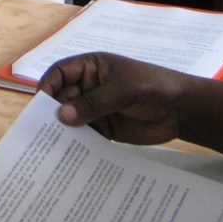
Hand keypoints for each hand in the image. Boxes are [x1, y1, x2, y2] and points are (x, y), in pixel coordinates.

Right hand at [37, 52, 196, 144]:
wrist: (182, 110)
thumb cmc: (153, 86)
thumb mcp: (122, 90)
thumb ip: (93, 103)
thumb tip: (61, 116)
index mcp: (91, 67)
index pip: (60, 72)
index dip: (47, 85)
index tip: (40, 105)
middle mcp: (88, 86)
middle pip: (61, 97)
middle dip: (53, 112)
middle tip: (43, 131)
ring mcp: (95, 108)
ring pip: (71, 117)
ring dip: (64, 130)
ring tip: (55, 146)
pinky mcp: (104, 127)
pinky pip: (85, 134)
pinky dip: (78, 143)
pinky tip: (73, 154)